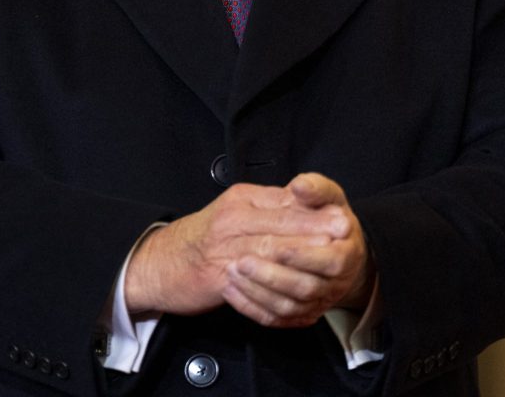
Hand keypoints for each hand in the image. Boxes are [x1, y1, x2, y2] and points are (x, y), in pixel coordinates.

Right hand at [124, 181, 342, 316]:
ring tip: (324, 263)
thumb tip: (304, 201)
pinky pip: (249, 288)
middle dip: (313, 232)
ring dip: (298, 260)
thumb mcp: (235, 208)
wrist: (161, 261)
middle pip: (278, 226)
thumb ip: (268, 205)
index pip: (282, 203)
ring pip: (266, 254)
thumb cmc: (203, 237)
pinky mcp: (214, 278)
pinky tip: (293, 301)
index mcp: (240, 202)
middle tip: (343, 236)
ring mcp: (222, 250)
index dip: (313, 211)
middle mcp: (231, 222)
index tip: (341, 217)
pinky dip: (274, 297)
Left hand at [220, 173, 374, 327]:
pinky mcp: (299, 316)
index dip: (301, 254)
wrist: (334, 248)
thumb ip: (316, 188)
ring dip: (257, 291)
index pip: (330, 261)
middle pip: (305, 287)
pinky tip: (230, 289)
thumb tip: (300, 186)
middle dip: (271, 275)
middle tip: (240, 260)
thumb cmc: (328, 218)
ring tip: (230, 271)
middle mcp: (336, 284)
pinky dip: (251, 307)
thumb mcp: (329, 196)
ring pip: (287, 307)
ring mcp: (317, 303)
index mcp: (348, 253)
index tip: (273, 243)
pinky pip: (274, 319)